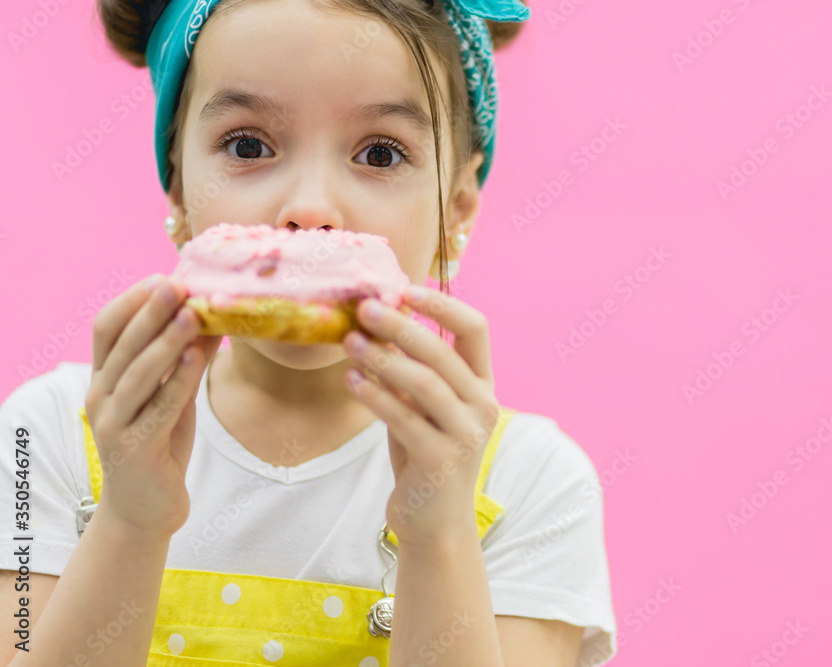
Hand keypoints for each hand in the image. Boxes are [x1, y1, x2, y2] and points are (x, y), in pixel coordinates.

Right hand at [85, 275, 222, 536]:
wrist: (146, 511)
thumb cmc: (160, 446)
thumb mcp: (173, 396)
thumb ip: (186, 361)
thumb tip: (216, 315)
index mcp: (104, 379)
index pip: (106, 329)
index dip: (132, 301)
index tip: (163, 277)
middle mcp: (101, 397)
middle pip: (122, 345)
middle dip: (149, 312)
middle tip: (175, 283)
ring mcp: (112, 423)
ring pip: (137, 374)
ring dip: (166, 342)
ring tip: (191, 314)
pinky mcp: (133, 448)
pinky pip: (157, 409)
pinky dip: (178, 381)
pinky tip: (198, 359)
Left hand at [342, 286, 500, 547]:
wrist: (434, 523)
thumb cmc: (424, 456)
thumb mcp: (423, 408)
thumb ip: (410, 370)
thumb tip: (373, 321)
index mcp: (482, 385)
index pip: (475, 328)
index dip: (443, 303)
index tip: (405, 287)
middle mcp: (482, 406)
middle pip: (442, 352)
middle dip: (401, 326)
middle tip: (364, 307)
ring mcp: (466, 434)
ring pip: (424, 383)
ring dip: (382, 358)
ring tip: (348, 341)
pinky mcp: (441, 460)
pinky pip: (404, 418)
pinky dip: (375, 395)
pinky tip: (350, 380)